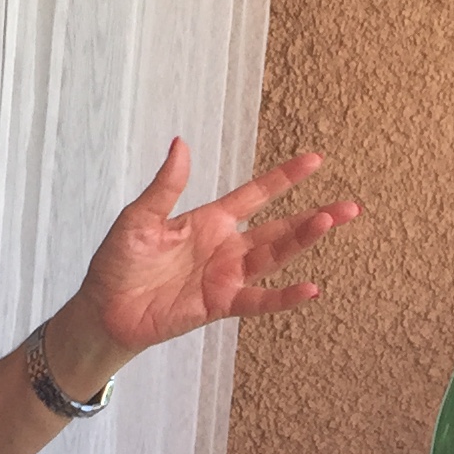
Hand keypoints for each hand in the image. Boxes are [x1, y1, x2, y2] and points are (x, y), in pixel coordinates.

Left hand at [64, 140, 361, 367]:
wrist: (104, 309)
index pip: (256, 195)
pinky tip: (310, 288)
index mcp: (209, 221)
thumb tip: (181, 144)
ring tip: (330, 223)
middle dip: (313, 216)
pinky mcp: (220, 304)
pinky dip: (284, 297)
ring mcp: (226, 276)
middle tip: (349, 206)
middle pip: (278, 228)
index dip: (284, 179)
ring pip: (275, 256)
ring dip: (303, 241)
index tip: (315, 161)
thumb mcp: (139, 217)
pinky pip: (259, 299)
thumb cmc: (118, 263)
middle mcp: (226, 247)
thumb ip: (166, 186)